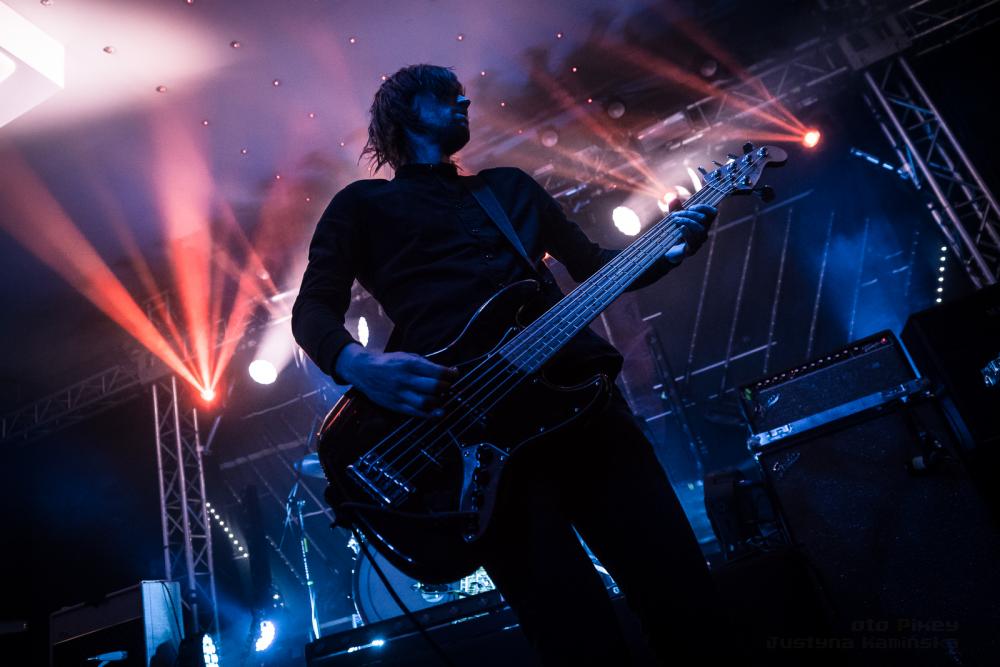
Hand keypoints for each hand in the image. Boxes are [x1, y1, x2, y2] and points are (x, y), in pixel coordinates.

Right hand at [335, 344, 458, 417]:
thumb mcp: (406, 356)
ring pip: (426, 402)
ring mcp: (400, 394)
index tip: (454, 373)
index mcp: (409, 364)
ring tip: (441, 398)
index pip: (437, 371)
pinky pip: (416, 413)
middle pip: (434, 387)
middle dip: (446, 387)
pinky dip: (430, 415)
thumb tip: (445, 372)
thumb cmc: (388, 362)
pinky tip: (438, 414)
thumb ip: (424, 365)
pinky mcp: (396, 405)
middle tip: (447, 386)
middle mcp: (405, 379)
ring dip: (439, 402)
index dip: (451, 374)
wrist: (363, 370)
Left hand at [664, 204, 716, 263]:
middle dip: (689, 214)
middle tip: (675, 215)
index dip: (704, 207)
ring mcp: (698, 242)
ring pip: (700, 229)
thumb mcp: (674, 218)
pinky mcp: (691, 250)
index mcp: (702, 224)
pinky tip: (680, 227)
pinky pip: (693, 241)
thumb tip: (673, 198)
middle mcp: (703, 233)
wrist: (667, 252)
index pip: (712, 213)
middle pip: (703, 220)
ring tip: (675, 220)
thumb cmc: (674, 233)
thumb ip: (674, 208)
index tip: (690, 206)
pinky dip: (687, 232)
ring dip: (687, 221)